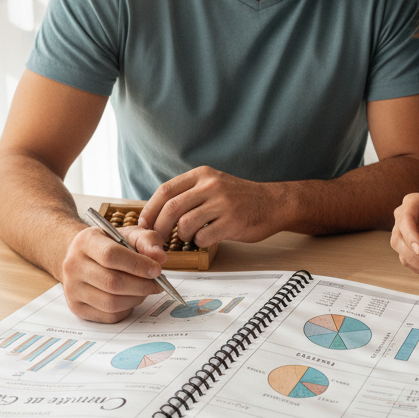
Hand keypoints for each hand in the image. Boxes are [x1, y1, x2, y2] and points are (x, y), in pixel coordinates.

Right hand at [60, 226, 166, 322]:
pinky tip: (131, 297)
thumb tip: (160, 258)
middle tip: (157, 284)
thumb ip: (148, 241)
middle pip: (112, 282)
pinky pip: (108, 316)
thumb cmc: (111, 244)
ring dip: (136, 298)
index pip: (111, 256)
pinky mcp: (77, 308)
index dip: (138, 265)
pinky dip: (127, 309)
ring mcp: (72, 289)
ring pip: (111, 303)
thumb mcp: (130, 234)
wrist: (85, 257)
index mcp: (85, 241)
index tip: (157, 270)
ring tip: (145, 289)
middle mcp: (73, 265)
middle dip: (141, 285)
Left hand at [138, 166, 277, 245]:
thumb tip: (157, 212)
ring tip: (189, 237)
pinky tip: (206, 239)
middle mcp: (211, 185)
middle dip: (160, 227)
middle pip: (171, 208)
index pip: (165, 190)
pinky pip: (203, 236)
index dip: (150, 210)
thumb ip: (190, 192)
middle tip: (158, 239)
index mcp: (202, 174)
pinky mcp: (232, 221)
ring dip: (182, 236)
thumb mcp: (214, 184)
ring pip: (185, 223)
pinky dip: (199, 242)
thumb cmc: (240, 198)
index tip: (144, 224)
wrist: (273, 203)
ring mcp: (223, 203)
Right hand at [390, 193, 418, 275]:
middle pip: (398, 239)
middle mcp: (402, 216)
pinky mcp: (405, 245)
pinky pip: (407, 259)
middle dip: (413, 256)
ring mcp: (401, 231)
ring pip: (400, 251)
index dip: (410, 236)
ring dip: (417, 264)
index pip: (405, 220)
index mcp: (413, 203)